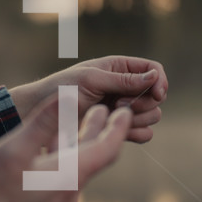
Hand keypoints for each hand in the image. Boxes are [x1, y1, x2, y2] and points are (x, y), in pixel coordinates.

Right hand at [0, 95, 131, 201]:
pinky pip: (57, 181)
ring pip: (72, 169)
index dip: (118, 126)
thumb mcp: (13, 151)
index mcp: (68, 176)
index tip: (127, 111)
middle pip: (92, 158)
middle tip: (105, 110)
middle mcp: (68, 194)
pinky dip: (59, 160)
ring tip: (74, 127)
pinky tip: (44, 157)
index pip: (107, 148)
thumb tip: (69, 96)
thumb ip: (42, 123)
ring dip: (76, 145)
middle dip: (97, 131)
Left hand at [10, 56, 167, 142]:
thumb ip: (122, 79)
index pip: (154, 70)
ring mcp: (122, 109)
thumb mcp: (91, 79)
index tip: (157, 93)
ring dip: (138, 118)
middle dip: (143, 102)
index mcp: (119, 68)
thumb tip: (154, 77)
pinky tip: (118, 132)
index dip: (160, 81)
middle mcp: (124, 87)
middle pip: (156, 96)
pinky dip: (137, 134)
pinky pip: (143, 134)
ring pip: (152, 115)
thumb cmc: (61, 90)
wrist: (42, 115)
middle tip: (117, 105)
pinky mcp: (117, 128)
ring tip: (111, 117)